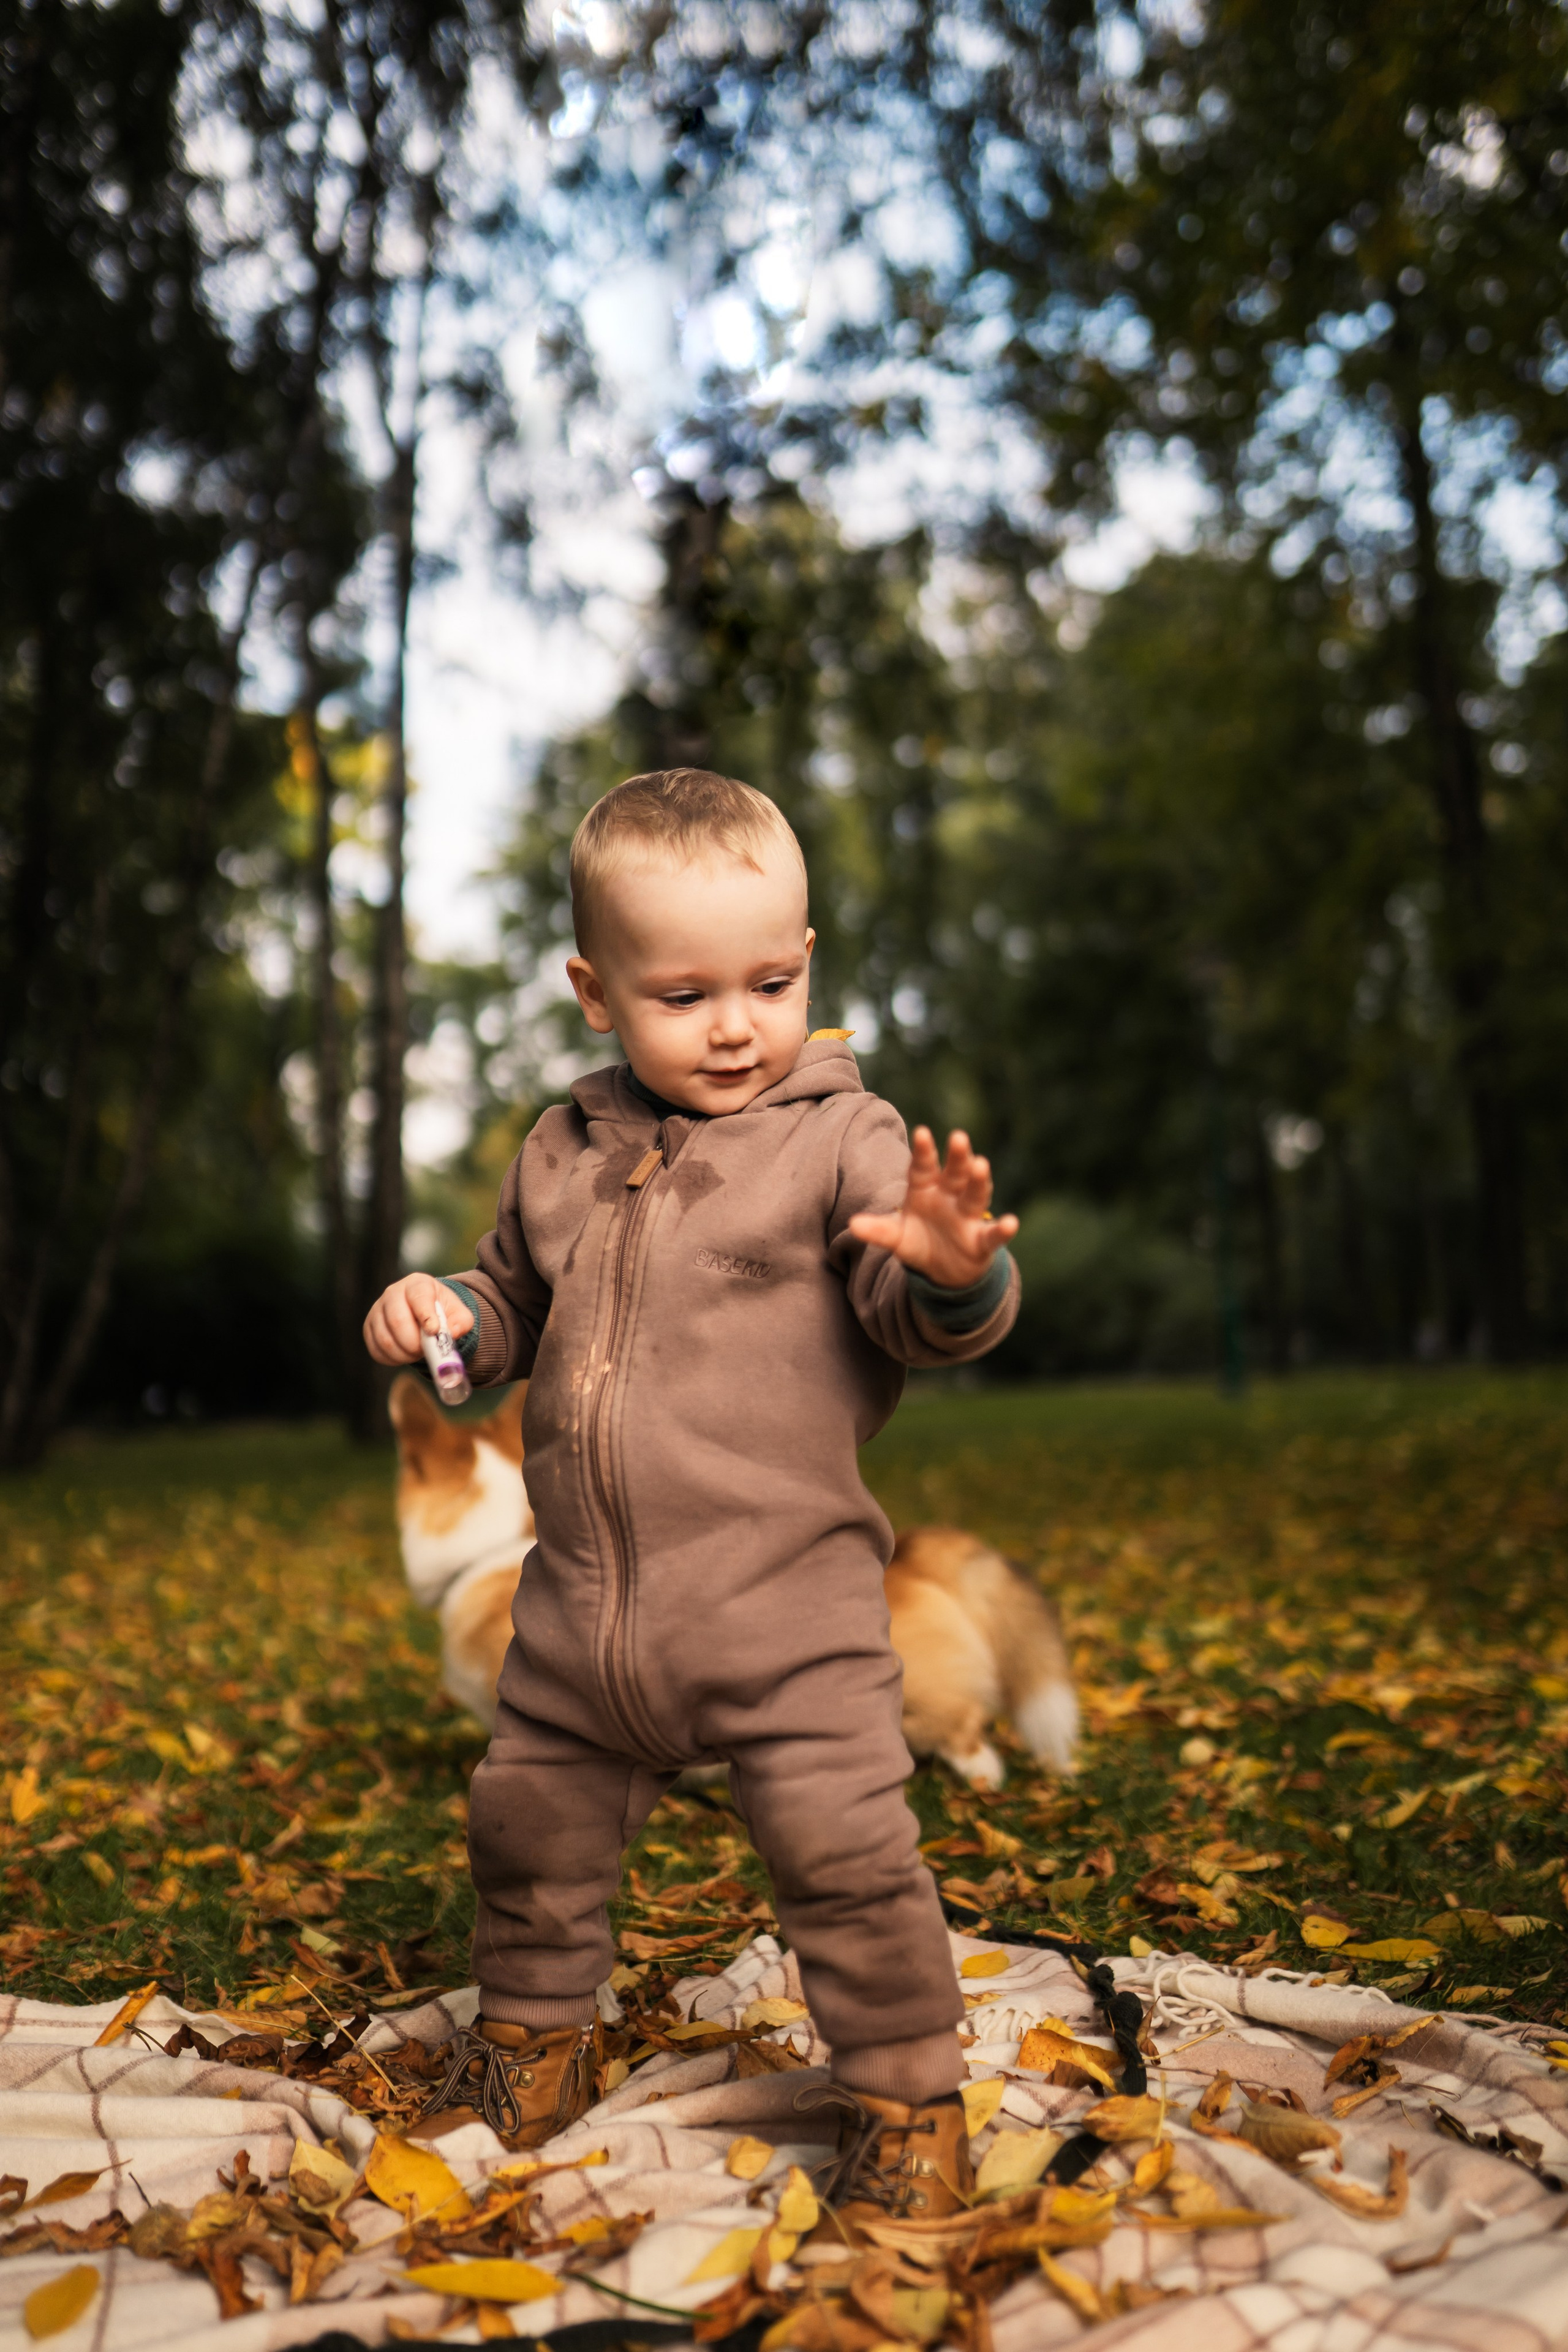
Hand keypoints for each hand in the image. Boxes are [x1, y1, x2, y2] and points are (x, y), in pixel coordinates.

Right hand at [364, 1274, 474, 1366]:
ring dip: (404, 1354)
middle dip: (414, 1342)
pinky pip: (376, 1349)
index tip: (434, 1331)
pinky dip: (392, 1359)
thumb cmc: (441, 1311)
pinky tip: (405, 1355)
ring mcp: (377, 1310)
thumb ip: (461, 1322)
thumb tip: (452, 1333)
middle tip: (426, 1350)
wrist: (424, 1313)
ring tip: (417, 1353)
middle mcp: (393, 1293)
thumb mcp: (457, 1312)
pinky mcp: (369, 1327)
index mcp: (417, 1284)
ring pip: (385, 1338)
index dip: (426, 1316)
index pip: (418, 1297)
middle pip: (397, 1320)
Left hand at [848, 1127, 1018, 1288]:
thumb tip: (852, 1225)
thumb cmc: (920, 1242)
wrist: (944, 1270)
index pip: (923, 1168)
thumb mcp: (896, 1238)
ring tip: (981, 1165)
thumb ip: (878, 1230)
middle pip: (954, 1173)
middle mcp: (950, 1197)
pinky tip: (1011, 1223)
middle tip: (958, 1136)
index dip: (924, 1151)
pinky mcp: (982, 1241)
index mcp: (926, 1190)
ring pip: (975, 1195)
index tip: (922, 1131)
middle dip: (957, 1156)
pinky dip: (1003, 1229)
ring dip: (979, 1181)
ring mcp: (968, 1217)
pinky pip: (993, 1234)